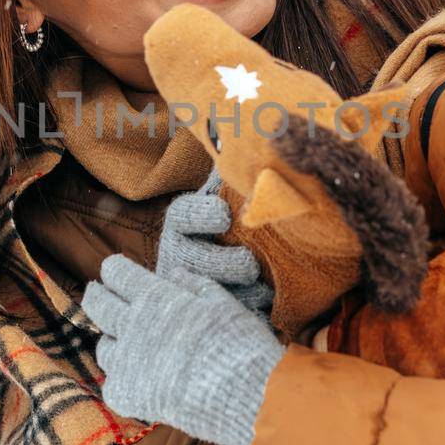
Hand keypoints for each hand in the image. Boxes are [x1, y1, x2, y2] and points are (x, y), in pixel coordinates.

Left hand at [83, 254, 284, 444]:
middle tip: (100, 297)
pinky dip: (125, 381)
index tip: (116, 272)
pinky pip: (113, 383)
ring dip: (113, 342)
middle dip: (97, 297)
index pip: (117, 273)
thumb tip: (174, 273)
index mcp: (154, 297)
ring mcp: (124, 362)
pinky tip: (141, 381)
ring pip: (103, 346)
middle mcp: (131, 325)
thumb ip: (194, 285)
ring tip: (128, 345)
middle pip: (97, 304)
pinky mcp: (124, 394)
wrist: (239, 393)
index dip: (115, 271)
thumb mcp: (221, 302)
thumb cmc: (237, 343)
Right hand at [159, 169, 273, 316]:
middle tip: (251, 265)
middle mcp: (177, 252)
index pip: (183, 214)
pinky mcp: (201, 309)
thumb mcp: (229, 198)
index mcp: (185, 221)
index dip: (201, 214)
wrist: (228, 275)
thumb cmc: (234, 227)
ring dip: (239, 292)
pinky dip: (247, 313)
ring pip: (208, 290)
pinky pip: (222, 313)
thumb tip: (251, 130)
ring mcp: (186, 283)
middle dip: (224, 263)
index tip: (224, 215)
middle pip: (193, 258)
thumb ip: (233, 176)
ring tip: (264, 290)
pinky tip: (267, 309)